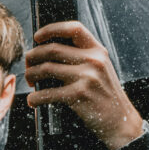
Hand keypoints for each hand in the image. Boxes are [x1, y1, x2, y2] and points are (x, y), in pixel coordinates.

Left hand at [25, 21, 142, 149]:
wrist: (121, 120)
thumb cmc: (106, 95)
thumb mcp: (101, 69)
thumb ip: (82, 57)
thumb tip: (49, 51)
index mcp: (98, 50)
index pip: (73, 29)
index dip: (51, 29)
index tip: (37, 37)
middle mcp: (93, 60)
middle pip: (52, 49)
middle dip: (33, 56)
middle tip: (28, 65)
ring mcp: (86, 77)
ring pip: (46, 68)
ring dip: (31, 75)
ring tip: (30, 81)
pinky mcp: (78, 95)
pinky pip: (47, 93)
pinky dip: (35, 98)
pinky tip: (33, 101)